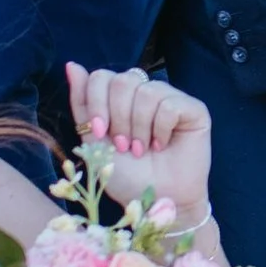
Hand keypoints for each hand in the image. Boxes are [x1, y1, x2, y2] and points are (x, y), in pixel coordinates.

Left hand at [65, 64, 213, 228]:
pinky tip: (163, 145)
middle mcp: (145, 93)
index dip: (97, 103)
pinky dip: (161, 128)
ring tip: (143, 149)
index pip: (101, 76)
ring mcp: (171, 99)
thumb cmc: (126, 176)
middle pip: (122, 80)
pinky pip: (170, 104)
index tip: (100, 132)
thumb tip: (71, 65)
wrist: (155, 201)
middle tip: (125, 145)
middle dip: (118, 118)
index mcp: (119, 98)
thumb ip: (83, 104)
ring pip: (146, 91)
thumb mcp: (94, 141)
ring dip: (139, 127)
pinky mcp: (193, 109)